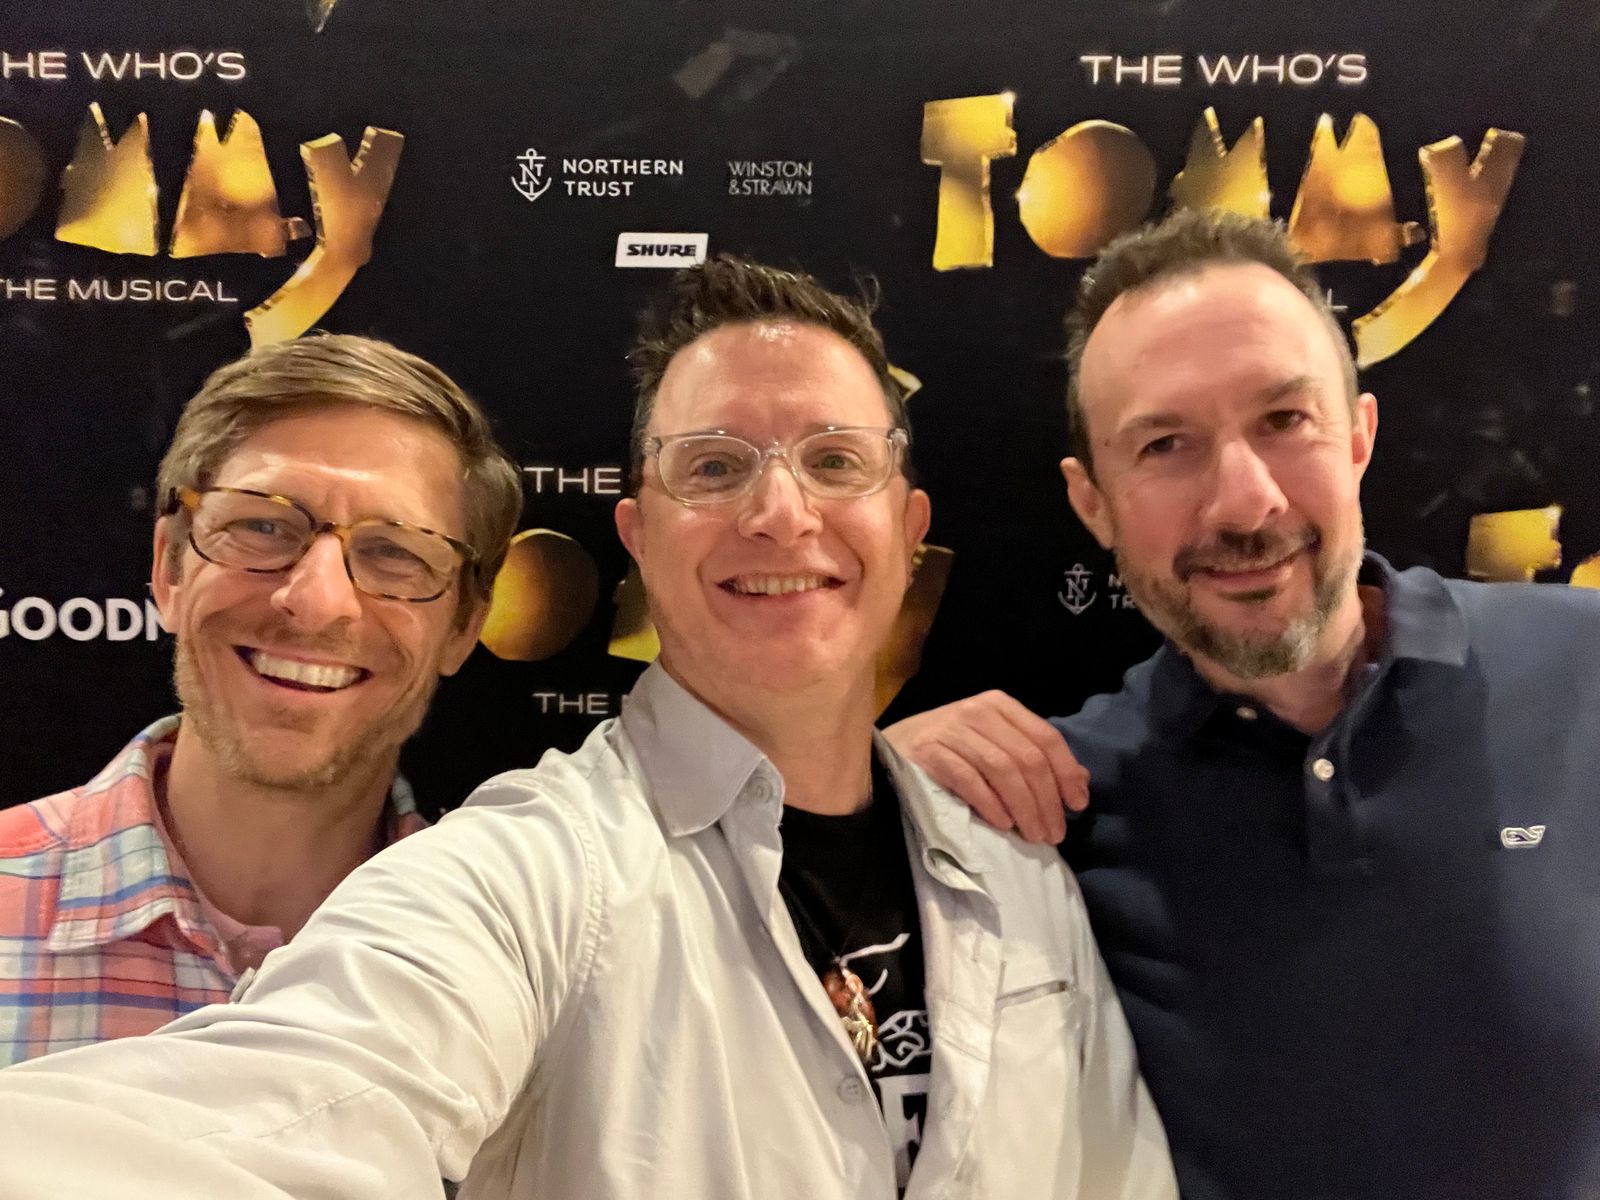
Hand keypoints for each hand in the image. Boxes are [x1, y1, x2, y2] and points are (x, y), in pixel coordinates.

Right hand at [883, 691, 1087, 843]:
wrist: (893, 747)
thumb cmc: (952, 749)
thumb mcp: (996, 745)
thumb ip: (1036, 759)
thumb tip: (1081, 782)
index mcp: (1000, 705)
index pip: (1046, 737)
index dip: (1067, 772)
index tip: (1077, 805)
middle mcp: (978, 710)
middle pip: (1027, 757)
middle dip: (1047, 800)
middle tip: (1053, 834)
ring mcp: (951, 728)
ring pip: (1002, 769)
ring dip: (1024, 808)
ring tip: (1033, 836)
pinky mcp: (929, 750)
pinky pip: (969, 779)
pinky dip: (990, 804)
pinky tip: (1002, 824)